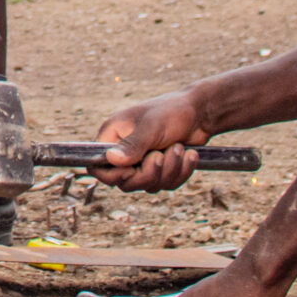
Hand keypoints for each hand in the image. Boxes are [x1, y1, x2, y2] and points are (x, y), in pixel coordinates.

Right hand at [92, 89, 209, 191]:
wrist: (200, 113)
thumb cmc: (172, 111)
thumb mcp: (152, 126)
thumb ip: (133, 145)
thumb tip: (111, 159)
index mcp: (112, 136)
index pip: (97, 166)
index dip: (113, 174)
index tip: (133, 169)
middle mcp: (123, 151)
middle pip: (125, 182)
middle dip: (149, 173)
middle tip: (161, 155)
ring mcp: (142, 162)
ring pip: (148, 185)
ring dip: (169, 170)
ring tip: (179, 148)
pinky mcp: (159, 169)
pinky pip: (165, 184)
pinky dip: (180, 172)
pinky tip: (188, 155)